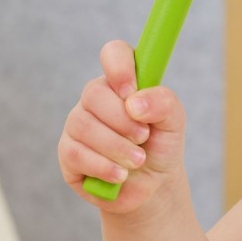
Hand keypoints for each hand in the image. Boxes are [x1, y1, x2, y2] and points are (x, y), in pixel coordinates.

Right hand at [58, 40, 186, 214]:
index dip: (119, 68)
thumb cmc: (161, 146)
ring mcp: (78, 124)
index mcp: (122, 82)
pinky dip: (103, 166)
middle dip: (123, 121)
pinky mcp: (68, 153)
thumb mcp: (173, 122)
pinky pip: (76, 153)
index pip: (113, 53)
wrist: (154, 186)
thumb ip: (163, 103)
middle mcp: (95, 99)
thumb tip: (134, 103)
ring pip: (84, 126)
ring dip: (117, 147)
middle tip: (143, 137)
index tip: (132, 92)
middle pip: (94, 94)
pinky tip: (120, 175)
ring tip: (138, 160)